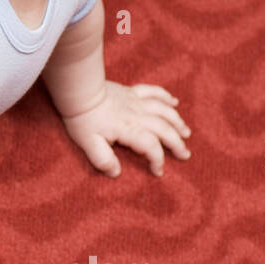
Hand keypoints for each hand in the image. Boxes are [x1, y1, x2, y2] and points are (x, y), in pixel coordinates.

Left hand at [59, 81, 190, 177]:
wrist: (78, 90)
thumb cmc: (82, 118)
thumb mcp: (88, 143)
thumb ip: (103, 159)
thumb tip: (116, 173)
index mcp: (128, 129)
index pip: (150, 147)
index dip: (157, 160)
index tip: (158, 171)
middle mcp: (137, 115)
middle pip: (164, 129)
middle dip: (177, 143)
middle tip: (185, 155)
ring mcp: (135, 102)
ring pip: (164, 110)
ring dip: (177, 122)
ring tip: (186, 133)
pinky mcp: (131, 91)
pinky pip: (153, 91)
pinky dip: (165, 96)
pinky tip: (174, 102)